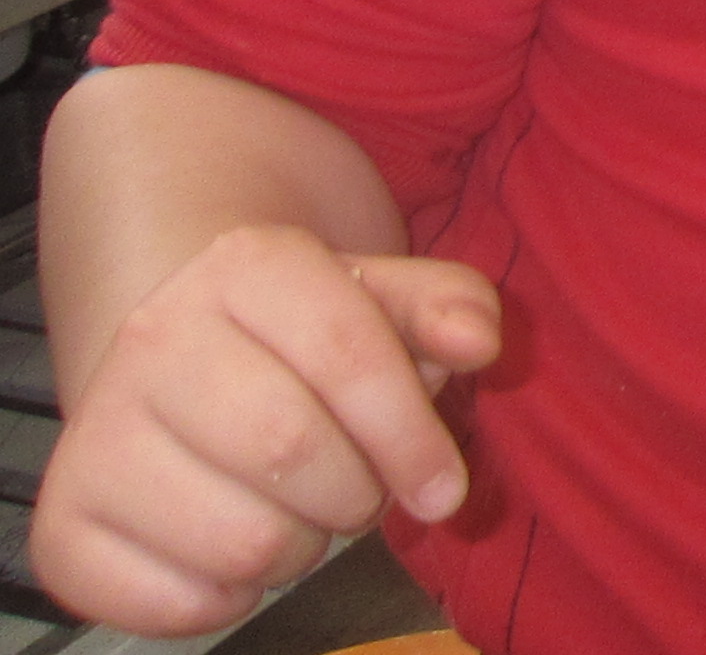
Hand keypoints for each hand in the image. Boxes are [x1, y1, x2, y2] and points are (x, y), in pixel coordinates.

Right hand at [31, 227, 497, 636]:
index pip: (348, 354)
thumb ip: (449, 306)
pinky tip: (235, 552)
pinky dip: (228, 601)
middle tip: (360, 493)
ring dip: (301, 551)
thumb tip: (478, 341)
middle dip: (357, 494)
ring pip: (241, 539)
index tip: (446, 489)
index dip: (413, 437)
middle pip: (291, 448)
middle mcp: (156, 338)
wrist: (180, 355)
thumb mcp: (385, 295)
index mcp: (247, 266)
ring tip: (299, 514)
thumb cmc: (306, 334)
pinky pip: (171, 603)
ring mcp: (96, 433)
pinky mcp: (63, 526)